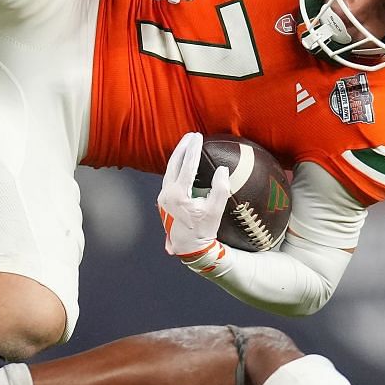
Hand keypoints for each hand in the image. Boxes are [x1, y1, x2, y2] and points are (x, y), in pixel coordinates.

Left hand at [156, 131, 228, 258]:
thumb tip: (222, 169)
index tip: (199, 137)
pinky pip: (169, 178)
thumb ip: (220, 189)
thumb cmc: (203, 231)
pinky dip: (176, 167)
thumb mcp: (215, 211)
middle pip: (173, 163)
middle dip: (182, 147)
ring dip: (178, 156)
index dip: (193, 149)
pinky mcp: (163, 200)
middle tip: (191, 135)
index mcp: (178, 195)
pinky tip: (182, 163)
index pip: (187, 166)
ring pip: (169, 170)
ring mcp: (162, 197)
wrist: (188, 249)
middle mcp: (166, 194)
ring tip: (187, 145)